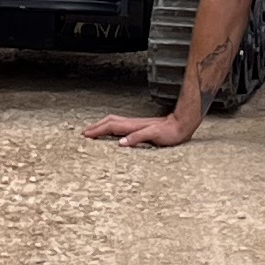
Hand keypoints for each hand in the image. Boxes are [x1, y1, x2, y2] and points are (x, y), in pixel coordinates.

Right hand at [82, 109, 198, 149]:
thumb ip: (137, 138)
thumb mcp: (154, 135)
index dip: (97, 131)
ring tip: (92, 131)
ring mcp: (135, 124)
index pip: (110, 127)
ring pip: (113, 122)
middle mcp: (132, 123)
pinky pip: (119, 125)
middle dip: (95, 127)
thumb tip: (121, 143)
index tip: (86, 135)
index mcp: (133, 126)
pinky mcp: (138, 126)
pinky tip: (110, 132)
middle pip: (109, 122)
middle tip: (84, 133)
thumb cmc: (170, 132)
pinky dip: (110, 127)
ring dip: (101, 125)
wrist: (181, 125)